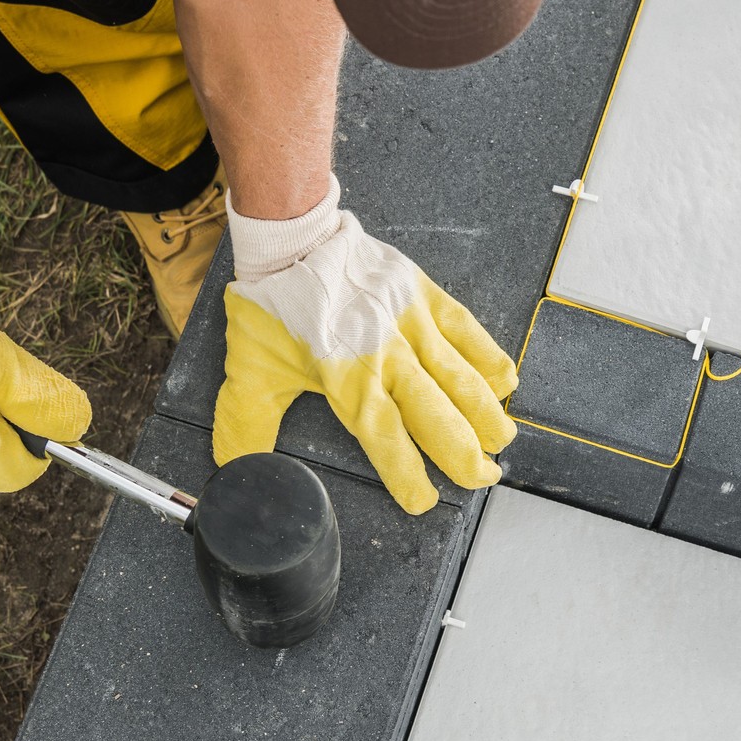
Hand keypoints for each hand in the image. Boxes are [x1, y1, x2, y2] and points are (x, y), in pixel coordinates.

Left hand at [214, 177, 516, 514]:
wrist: (293, 240)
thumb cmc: (273, 306)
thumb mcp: (250, 370)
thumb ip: (247, 424)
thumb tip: (234, 471)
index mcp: (345, 378)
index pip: (385, 436)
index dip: (407, 473)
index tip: (423, 501)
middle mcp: (385, 355)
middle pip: (436, 414)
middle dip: (463, 453)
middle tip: (482, 477)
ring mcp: (410, 323)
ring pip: (459, 377)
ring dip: (485, 413)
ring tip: (500, 441)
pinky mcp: (424, 296)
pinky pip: (466, 330)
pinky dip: (488, 357)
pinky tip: (505, 382)